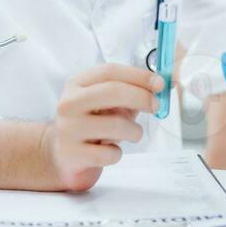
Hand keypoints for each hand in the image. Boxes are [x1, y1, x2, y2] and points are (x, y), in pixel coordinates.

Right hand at [41, 64, 161, 191]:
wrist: (62, 155)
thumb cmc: (93, 124)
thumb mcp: (107, 103)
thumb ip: (131, 92)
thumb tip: (163, 84)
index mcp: (77, 84)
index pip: (110, 71)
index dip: (138, 75)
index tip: (160, 83)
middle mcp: (69, 103)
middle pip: (113, 91)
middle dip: (142, 97)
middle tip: (156, 106)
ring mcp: (68, 129)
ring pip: (116, 124)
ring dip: (135, 131)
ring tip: (132, 134)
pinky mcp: (72, 154)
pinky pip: (110, 153)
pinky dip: (118, 153)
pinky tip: (110, 151)